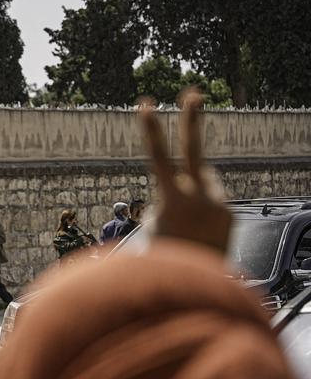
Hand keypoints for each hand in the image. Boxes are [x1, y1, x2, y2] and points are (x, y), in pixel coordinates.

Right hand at [139, 87, 230, 253]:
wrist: (195, 285)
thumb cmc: (165, 259)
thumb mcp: (152, 230)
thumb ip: (160, 204)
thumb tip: (173, 194)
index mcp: (172, 199)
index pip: (159, 157)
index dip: (151, 129)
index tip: (146, 105)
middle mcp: (200, 197)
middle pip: (195, 150)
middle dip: (192, 120)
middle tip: (193, 93)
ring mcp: (219, 204)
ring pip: (203, 183)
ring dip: (192, 193)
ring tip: (184, 222)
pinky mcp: (231, 214)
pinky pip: (212, 203)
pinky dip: (202, 212)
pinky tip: (197, 233)